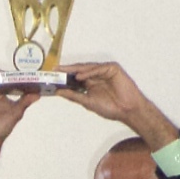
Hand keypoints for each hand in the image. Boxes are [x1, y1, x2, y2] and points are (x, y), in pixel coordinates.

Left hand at [57, 63, 177, 149]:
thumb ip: (74, 96)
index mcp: (90, 83)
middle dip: (67, 70)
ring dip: (76, 70)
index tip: (53, 77)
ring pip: (88, 68)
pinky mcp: (112, 69)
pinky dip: (89, 72)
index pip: (75, 78)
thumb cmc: (111, 108)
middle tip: (55, 70)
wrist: (127, 110)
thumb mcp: (88, 102)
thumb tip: (59, 92)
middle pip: (80, 71)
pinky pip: (98, 68)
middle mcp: (96, 76)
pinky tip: (79, 76)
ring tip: (64, 72)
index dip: (65, 77)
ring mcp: (104, 71)